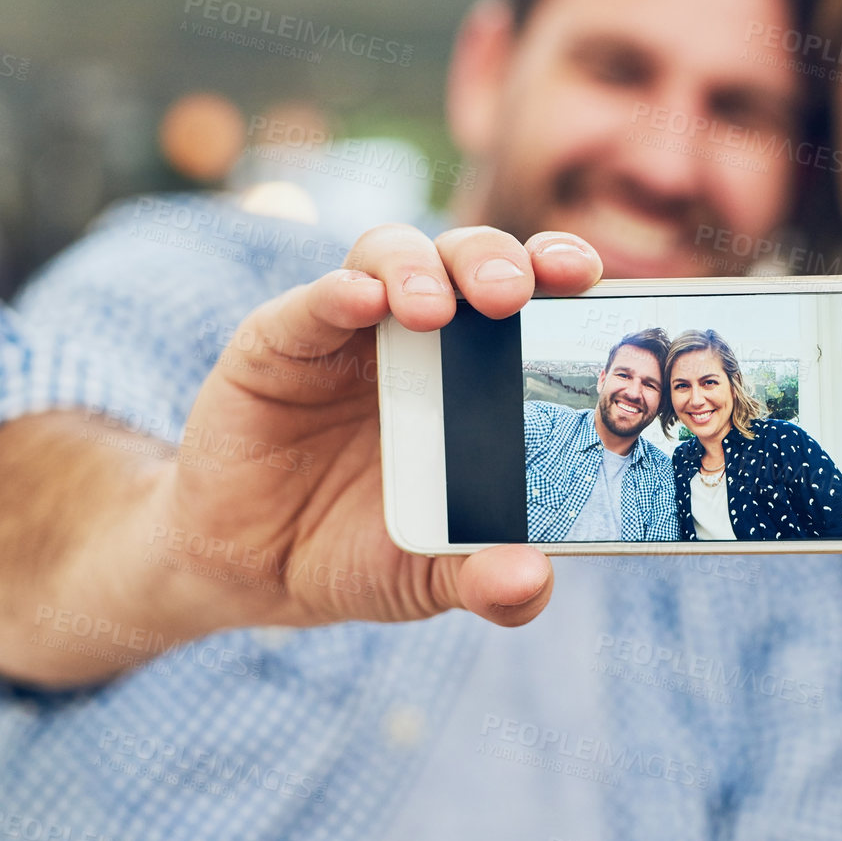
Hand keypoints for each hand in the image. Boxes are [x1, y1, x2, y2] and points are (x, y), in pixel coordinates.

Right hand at [160, 225, 601, 630]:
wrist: (253, 570)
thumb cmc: (360, 550)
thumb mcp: (430, 578)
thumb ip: (486, 583)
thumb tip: (529, 584)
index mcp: (479, 372)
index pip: (531, 298)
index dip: (560, 273)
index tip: (588, 279)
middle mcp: (419, 334)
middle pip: (467, 259)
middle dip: (496, 260)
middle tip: (512, 294)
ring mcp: (348, 331)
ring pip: (391, 256)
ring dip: (419, 268)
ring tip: (433, 309)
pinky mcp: (278, 342)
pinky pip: (311, 302)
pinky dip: (336, 293)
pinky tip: (358, 301)